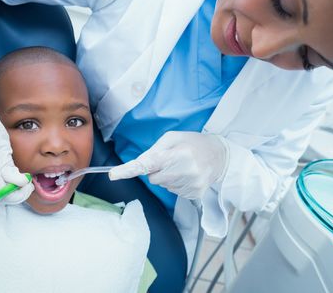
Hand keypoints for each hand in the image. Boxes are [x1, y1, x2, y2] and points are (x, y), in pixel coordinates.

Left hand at [109, 131, 229, 198]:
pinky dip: (177, 184)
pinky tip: (188, 174)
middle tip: (173, 160)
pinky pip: (173, 191)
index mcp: (175, 154)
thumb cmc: (193, 143)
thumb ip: (154, 150)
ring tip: (183, 166)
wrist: (220, 156)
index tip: (113, 175)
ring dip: (168, 177)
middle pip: (153, 178)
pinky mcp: (194, 194)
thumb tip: (139, 165)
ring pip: (163, 186)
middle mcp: (183, 171)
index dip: (128, 170)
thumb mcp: (173, 138)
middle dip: (158, 170)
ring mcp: (189, 184)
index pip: (146, 164)